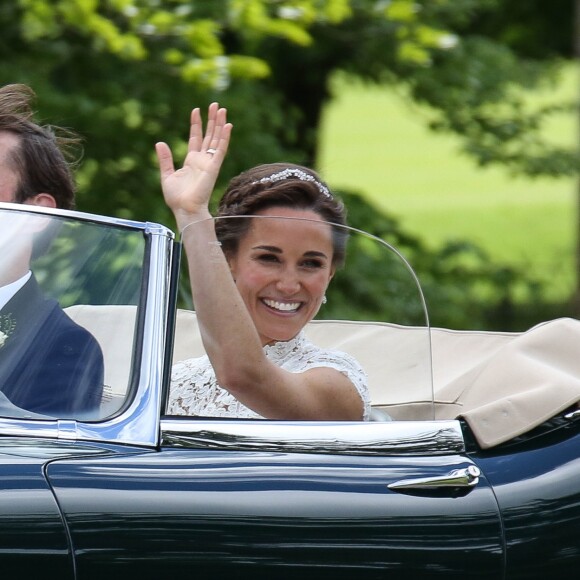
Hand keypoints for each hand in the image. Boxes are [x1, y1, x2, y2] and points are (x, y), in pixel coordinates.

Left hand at [155, 103, 231, 229]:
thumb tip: (159, 142)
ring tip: (221, 109)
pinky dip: (224, 137)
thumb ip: (165, 159)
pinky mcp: (213, 167)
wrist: (184, 209)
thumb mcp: (167, 175)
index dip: (196, 124)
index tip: (196, 110)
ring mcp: (209, 163)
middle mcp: (202, 160)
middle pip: (209, 136)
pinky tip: (227, 125)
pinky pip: (220, 149)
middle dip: (211, 120)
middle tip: (214, 105)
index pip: (196, 138)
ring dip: (219, 124)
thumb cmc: (176, 198)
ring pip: (216, 139)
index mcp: (191, 161)